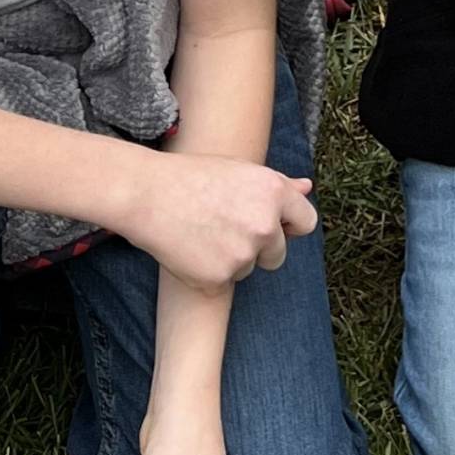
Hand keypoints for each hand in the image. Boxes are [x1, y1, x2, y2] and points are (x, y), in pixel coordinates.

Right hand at [118, 152, 315, 288]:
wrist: (147, 195)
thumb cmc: (192, 177)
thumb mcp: (240, 171)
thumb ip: (279, 184)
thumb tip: (307, 187)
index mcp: (275, 194)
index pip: (307, 222)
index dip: (290, 227)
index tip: (275, 228)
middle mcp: (265, 225)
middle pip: (278, 255)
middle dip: (258, 249)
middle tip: (224, 230)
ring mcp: (244, 254)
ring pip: (248, 268)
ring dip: (231, 260)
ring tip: (202, 234)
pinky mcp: (219, 279)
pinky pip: (222, 283)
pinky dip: (207, 274)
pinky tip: (188, 251)